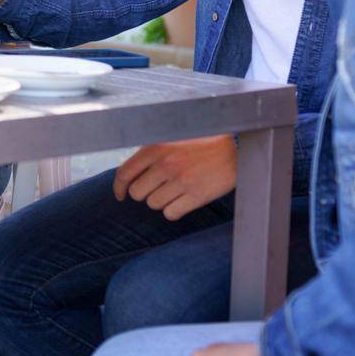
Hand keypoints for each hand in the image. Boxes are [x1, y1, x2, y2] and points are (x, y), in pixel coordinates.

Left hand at [113, 135, 237, 220]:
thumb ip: (150, 155)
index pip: (124, 173)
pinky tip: (184, 200)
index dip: (119, 188)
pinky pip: (170, 214)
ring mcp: (181, 181)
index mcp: (155, 148)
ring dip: (162, 201)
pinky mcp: (196, 195)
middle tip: (159, 188)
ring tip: (177, 189)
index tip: (121, 195)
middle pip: (137, 193)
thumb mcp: (171, 141)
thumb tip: (128, 176)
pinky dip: (174, 211)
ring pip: (153, 204)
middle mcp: (165, 164)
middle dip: (145, 193)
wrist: (235, 150)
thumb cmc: (201, 145)